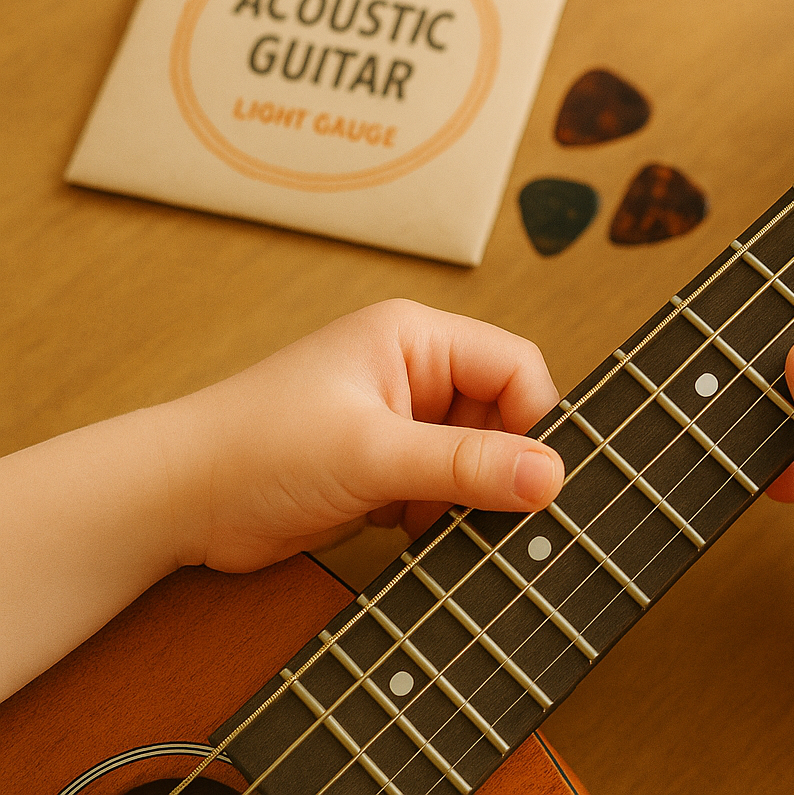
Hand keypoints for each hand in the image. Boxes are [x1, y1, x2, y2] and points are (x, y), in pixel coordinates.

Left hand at [171, 298, 565, 571]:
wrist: (177, 502)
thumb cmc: (253, 449)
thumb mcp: (373, 454)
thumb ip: (466, 464)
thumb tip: (549, 475)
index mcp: (414, 337)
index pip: (516, 366)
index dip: (533, 421)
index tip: (532, 479)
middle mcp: (413, 370)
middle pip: (503, 415)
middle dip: (493, 466)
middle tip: (469, 504)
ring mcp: (400, 419)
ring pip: (478, 457)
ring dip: (461, 496)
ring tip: (415, 511)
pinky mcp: (387, 464)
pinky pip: (447, 488)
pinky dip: (436, 515)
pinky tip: (396, 523)